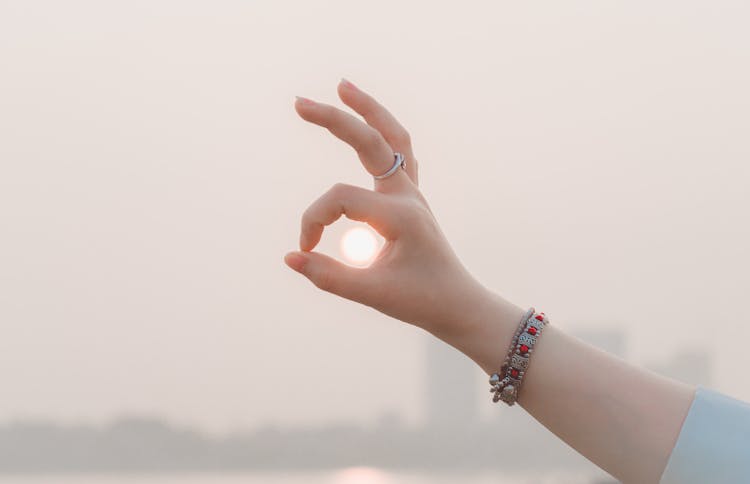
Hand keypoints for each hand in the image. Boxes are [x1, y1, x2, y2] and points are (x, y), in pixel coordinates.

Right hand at [284, 79, 503, 344]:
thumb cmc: (421, 302)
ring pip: (394, 137)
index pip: (340, 198)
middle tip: (299, 103)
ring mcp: (413, 194)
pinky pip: (399, 154)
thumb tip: (291, 257)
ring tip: (343, 86)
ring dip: (369, 110)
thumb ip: (329, 277)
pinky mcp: (410, 200)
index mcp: (401, 214)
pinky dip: (383, 133)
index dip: (313, 220)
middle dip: (335, 119)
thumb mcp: (373, 294)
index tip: (305, 248)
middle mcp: (408, 196)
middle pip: (371, 141)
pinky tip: (369, 123)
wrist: (458, 306)